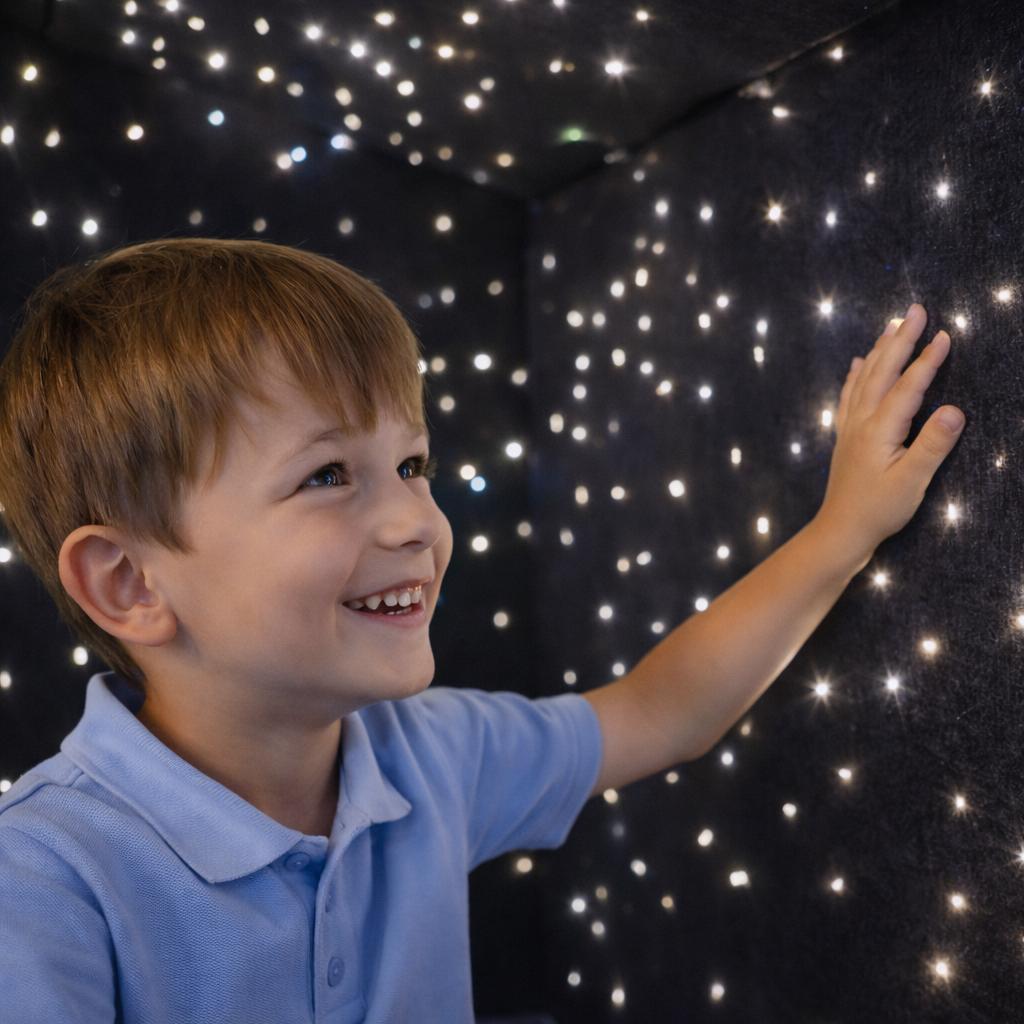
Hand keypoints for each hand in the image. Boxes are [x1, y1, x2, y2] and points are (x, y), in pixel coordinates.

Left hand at [815, 303, 965, 564]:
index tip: (945, 334)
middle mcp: (861, 422)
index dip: (927, 360)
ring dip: (880, 350)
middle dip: (900, 339)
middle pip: (882, 372)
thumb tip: (956, 411)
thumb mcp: (912, 482)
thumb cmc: (879, 510)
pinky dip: (856, 375)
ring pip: (864, 379)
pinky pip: (849, 396)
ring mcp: (850, 428)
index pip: (908, 387)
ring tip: (892, 325)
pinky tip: (859, 363)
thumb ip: (933, 446)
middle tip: (915, 309)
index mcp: (879, 430)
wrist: (840, 531)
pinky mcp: (845, 437)